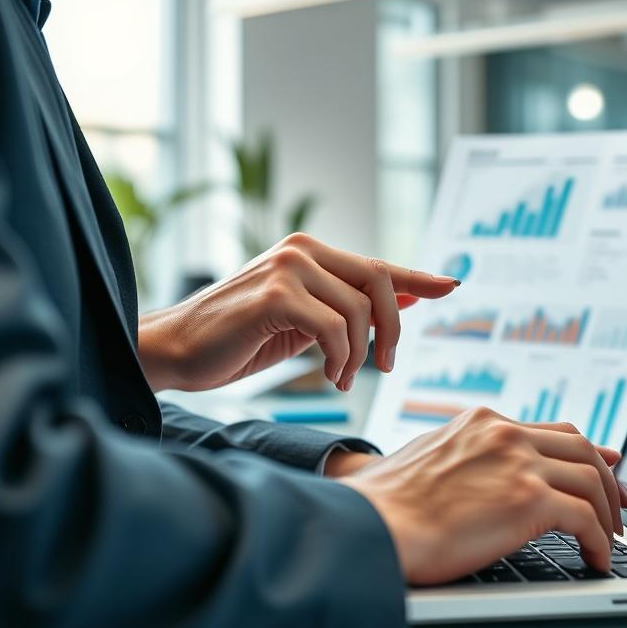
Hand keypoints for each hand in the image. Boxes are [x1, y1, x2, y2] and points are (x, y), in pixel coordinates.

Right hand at [138, 233, 458, 391]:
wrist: (176, 351)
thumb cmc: (237, 340)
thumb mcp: (304, 323)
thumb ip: (346, 307)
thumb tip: (403, 300)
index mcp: (308, 252)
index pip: (376, 264)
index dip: (418, 278)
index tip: (451, 285)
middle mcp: (301, 250)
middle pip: (379, 281)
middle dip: (393, 329)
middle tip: (388, 366)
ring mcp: (288, 268)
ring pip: (359, 311)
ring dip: (360, 355)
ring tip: (341, 377)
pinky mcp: (275, 295)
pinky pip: (335, 329)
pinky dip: (340, 359)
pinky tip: (328, 375)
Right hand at [341, 408, 626, 585]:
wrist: (372, 525)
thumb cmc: (386, 506)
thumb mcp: (427, 460)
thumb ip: (463, 459)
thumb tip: (480, 479)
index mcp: (482, 422)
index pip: (551, 430)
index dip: (585, 451)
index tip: (604, 465)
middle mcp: (504, 433)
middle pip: (580, 448)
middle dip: (606, 479)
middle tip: (620, 506)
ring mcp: (518, 462)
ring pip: (590, 480)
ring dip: (606, 514)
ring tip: (608, 540)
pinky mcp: (528, 499)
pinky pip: (585, 518)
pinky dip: (598, 540)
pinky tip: (595, 559)